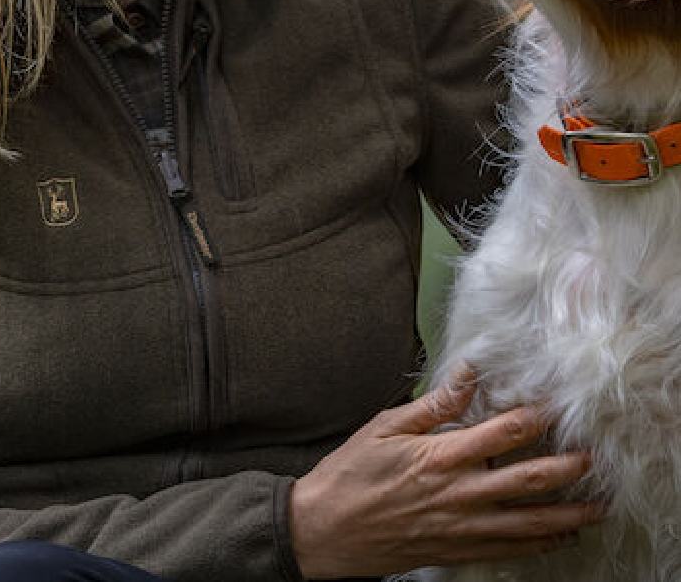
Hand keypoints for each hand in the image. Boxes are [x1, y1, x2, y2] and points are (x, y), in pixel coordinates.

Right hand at [289, 367, 604, 577]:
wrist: (327, 531)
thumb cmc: (352, 473)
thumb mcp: (385, 426)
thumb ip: (433, 403)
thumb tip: (467, 374)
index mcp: (439, 456)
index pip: (501, 433)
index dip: (534, 419)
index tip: (556, 408)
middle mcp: (457, 494)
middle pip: (526, 481)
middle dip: (566, 470)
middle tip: (594, 459)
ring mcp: (460, 527)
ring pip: (527, 523)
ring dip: (566, 515)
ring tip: (597, 507)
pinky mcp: (457, 551)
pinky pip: (508, 550)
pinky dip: (539, 545)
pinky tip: (559, 537)